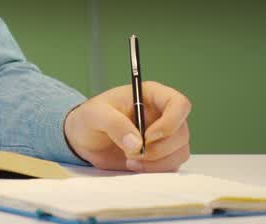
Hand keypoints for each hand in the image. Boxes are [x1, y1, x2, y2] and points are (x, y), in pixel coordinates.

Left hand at [63, 81, 190, 171]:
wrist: (84, 139)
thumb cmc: (90, 118)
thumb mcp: (95, 115)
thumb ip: (114, 124)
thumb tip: (137, 144)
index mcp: (151, 96)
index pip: (179, 104)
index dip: (171, 122)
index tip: (149, 136)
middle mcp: (162, 115)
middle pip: (181, 132)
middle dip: (159, 148)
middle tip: (133, 153)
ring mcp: (164, 136)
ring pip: (180, 151)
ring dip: (157, 162)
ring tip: (130, 160)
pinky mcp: (161, 155)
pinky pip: (172, 165)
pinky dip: (155, 169)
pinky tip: (134, 165)